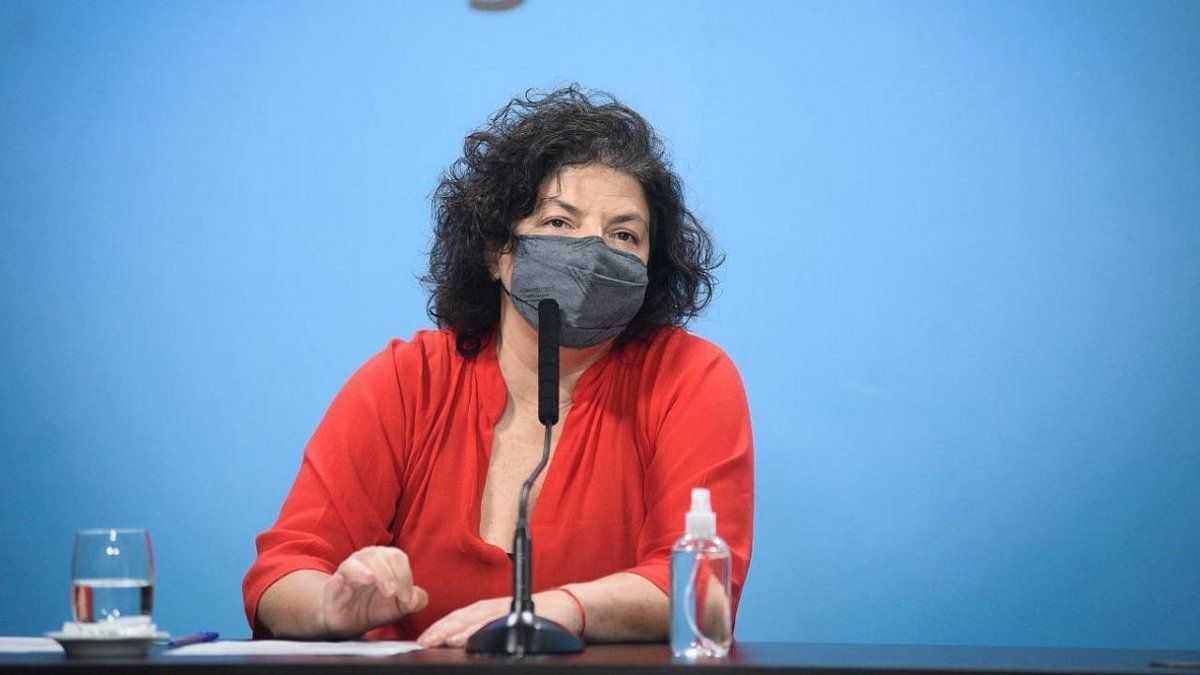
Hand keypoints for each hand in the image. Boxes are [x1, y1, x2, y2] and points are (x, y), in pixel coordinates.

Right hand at [318, 546, 428, 638]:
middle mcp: (369, 558)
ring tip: (386, 588)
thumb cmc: (372, 608)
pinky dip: (358, 572)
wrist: (343, 621)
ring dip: (381, 574)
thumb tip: (418, 599)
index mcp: (386, 561)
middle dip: (395, 575)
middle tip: (397, 595)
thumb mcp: (397, 607)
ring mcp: (352, 566)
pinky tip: (367, 580)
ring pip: (366, 559)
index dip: (406, 577)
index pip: (398, 559)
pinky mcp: (337, 578)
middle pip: (386, 556)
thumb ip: (413, 602)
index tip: (408, 600)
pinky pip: (347, 569)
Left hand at [416, 590, 581, 647]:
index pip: (459, 616)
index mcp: (488, 608)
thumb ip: (485, 629)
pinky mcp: (523, 616)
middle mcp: (495, 607)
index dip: (440, 627)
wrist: (569, 607)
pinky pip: (500, 624)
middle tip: (424, 641)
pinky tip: (472, 638)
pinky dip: (484, 630)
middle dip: (443, 630)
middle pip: (464, 617)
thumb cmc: (538, 616)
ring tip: (442, 640)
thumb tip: (459, 643)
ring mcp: (509, 611)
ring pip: (479, 620)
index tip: (423, 638)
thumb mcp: (506, 620)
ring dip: (459, 630)